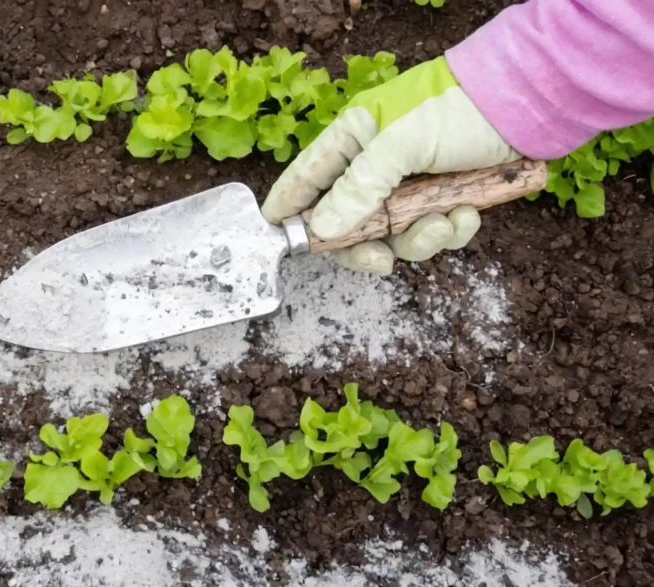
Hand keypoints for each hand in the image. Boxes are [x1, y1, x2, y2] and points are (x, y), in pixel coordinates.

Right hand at [261, 56, 520, 273]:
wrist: (530, 102)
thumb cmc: (457, 107)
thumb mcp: (402, 145)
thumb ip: (359, 188)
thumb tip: (322, 228)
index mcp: (353, 139)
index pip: (308, 178)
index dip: (290, 208)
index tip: (278, 239)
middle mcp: (375, 165)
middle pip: (348, 222)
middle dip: (367, 245)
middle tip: (380, 262)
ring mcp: (409, 185)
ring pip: (394, 235)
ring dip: (420, 238)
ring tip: (446, 222)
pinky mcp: (443, 198)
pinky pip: (432, 232)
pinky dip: (451, 231)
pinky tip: (468, 214)